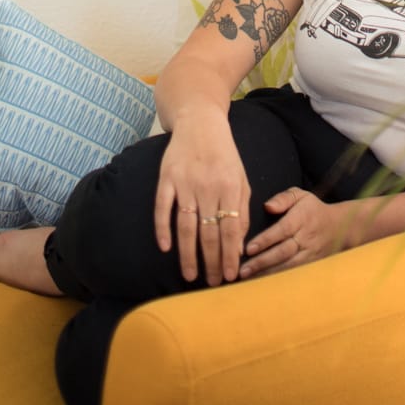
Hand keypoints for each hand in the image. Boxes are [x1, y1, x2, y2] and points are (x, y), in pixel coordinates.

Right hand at [154, 112, 250, 286]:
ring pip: (186, 225)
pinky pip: (162, 207)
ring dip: (188, 254)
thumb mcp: (240, 178)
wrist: (200, 121)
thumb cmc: (224, 154)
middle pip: (208, 231)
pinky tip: (165, 248)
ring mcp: (185, 181)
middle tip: (211, 284)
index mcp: (229, 186)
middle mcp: (207, 185)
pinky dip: (162, 228)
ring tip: (191, 276)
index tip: (228, 277)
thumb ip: (242, 209)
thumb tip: (239, 246)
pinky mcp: (166, 177)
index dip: (229, 255)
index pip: (230, 229)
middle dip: (211, 261)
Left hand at [239, 188, 345, 278]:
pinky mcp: (311, 264)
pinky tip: (264, 284)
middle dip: (262, 262)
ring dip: (268, 274)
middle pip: (283, 251)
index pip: (282, 230)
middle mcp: (306, 237)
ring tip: (249, 279)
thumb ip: (283, 198)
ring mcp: (310, 253)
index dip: (265, 240)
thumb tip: (267, 206)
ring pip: (288, 266)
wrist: (339, 227)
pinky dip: (279, 279)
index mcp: (301, 218)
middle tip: (243, 270)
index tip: (249, 249)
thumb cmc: (312, 209)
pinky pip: (294, 274)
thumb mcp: (300, 196)